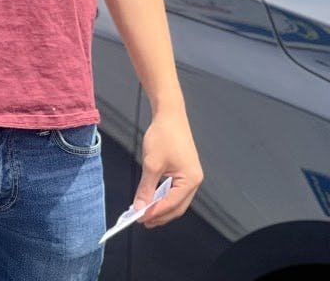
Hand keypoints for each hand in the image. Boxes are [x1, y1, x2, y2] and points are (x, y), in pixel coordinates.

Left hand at [133, 109, 202, 227]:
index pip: (172, 204)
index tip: (140, 219)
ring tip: (145, 211)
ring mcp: (191, 176)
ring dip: (161, 207)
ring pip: (176, 200)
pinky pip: (175, 190)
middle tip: (142, 220)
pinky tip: (152, 198)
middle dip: (160, 215)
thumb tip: (140, 206)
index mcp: (190, 180)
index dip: (155, 213)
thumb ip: (146, 188)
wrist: (170, 114)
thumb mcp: (151, 163)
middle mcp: (195, 181)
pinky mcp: (185, 171)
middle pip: (177, 206)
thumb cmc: (164, 135)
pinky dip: (164, 196)